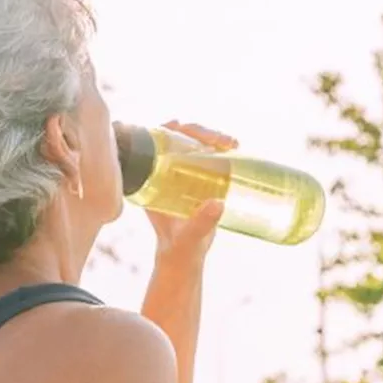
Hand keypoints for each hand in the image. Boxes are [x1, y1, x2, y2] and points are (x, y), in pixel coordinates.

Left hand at [147, 121, 238, 267]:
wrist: (184, 256)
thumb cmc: (180, 247)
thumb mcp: (188, 235)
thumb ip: (200, 223)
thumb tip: (218, 204)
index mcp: (149, 180)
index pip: (154, 143)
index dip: (167, 129)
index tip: (181, 127)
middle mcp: (163, 172)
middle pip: (177, 138)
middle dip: (199, 132)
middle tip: (220, 141)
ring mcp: (180, 173)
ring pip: (193, 144)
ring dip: (212, 138)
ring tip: (231, 143)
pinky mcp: (196, 178)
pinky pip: (206, 155)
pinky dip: (219, 148)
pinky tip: (233, 147)